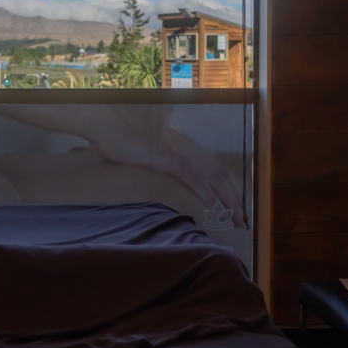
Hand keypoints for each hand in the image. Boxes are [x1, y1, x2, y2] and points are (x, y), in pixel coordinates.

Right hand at [85, 112, 244, 226]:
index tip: (233, 207)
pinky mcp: (168, 159)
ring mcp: (177, 154)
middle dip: (233, 199)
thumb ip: (150, 167)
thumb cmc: (116, 142)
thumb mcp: (138, 158)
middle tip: (242, 220)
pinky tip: (217, 208)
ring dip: (226, 201)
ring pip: (212, 179)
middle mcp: (184, 150)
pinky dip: (208, 195)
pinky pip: (194, 180)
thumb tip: (150, 179)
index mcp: (181, 149)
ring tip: (235, 219)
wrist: (105, 128)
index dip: (225, 189)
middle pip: (218, 175)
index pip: (211, 170)